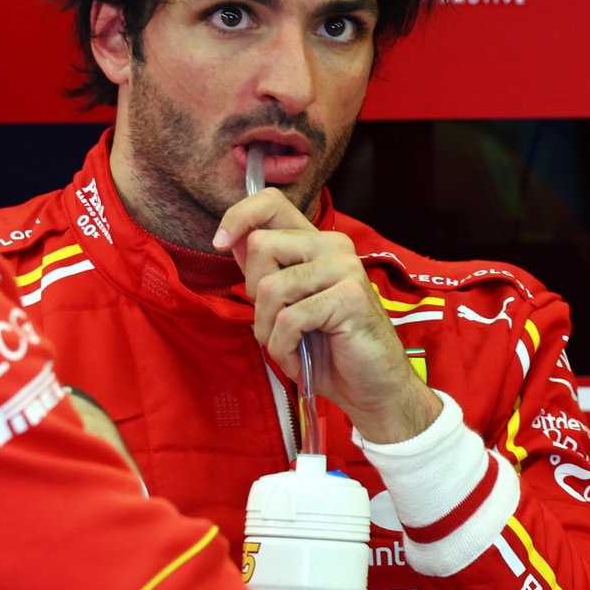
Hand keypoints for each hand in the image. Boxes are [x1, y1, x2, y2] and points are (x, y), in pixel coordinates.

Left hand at [214, 188, 440, 444]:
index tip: (219, 243)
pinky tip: (299, 359)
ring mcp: (345, 269)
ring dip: (267, 329)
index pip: (271, 202)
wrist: (370, 387)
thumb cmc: (327, 348)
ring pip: (270, 287)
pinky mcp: (349, 297)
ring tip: (287, 345)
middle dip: (254, 294)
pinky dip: (282, 348)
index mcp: (316, 242)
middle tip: (276, 323)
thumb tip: (230, 239)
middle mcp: (332, 246)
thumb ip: (264, 270)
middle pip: (260, 245)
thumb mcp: (286, 305)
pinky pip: (289, 319)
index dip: (238, 216)